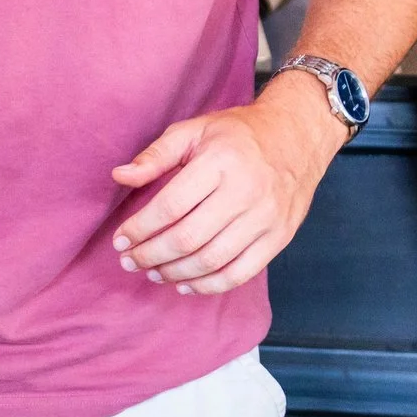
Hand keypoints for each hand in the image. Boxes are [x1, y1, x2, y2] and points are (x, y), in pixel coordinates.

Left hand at [110, 74, 345, 294]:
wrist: (297, 138)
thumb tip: (119, 176)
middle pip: (188, 239)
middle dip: (151, 255)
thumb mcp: (193, 130)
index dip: (140, 228)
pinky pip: (240, 273)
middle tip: (129, 261)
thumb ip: (155, 155)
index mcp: (219, 163)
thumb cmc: (237, 134)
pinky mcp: (279, 238)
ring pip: (212, 261)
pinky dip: (209, 286)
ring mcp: (266, 219)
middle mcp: (245, 192)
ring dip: (175, 273)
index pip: (170, 207)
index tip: (120, 240)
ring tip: (152, 272)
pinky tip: (184, 284)